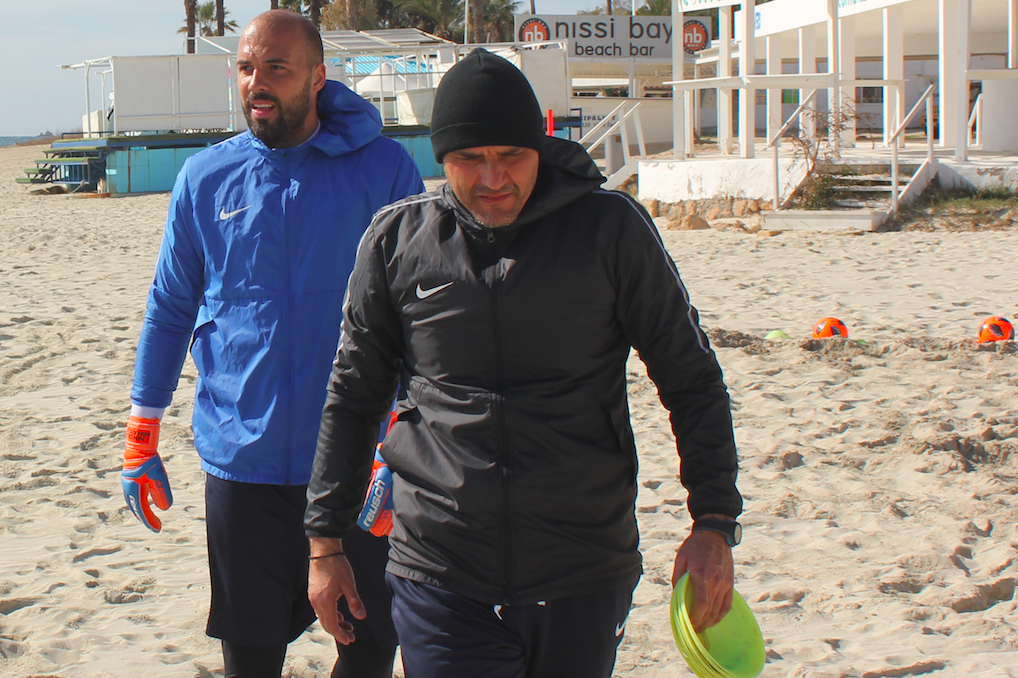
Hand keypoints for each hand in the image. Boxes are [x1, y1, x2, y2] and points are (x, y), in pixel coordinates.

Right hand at [120, 416, 172, 531]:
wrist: (140, 445)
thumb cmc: (149, 459)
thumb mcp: (159, 475)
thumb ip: (162, 491)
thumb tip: (165, 508)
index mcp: (133, 489)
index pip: (143, 510)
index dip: (150, 521)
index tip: (158, 529)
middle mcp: (128, 489)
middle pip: (137, 509)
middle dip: (146, 519)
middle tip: (157, 527)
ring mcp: (128, 485)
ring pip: (134, 504)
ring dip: (143, 512)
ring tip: (151, 520)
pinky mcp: (130, 480)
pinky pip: (135, 497)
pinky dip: (141, 504)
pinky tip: (147, 505)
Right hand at [308, 539, 365, 644]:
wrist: (324, 551)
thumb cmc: (337, 566)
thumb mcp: (349, 584)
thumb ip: (354, 601)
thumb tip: (361, 617)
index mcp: (325, 602)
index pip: (332, 625)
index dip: (340, 635)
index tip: (349, 640)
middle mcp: (316, 602)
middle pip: (326, 624)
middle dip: (339, 632)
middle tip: (351, 636)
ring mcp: (313, 598)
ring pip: (324, 617)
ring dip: (335, 623)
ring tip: (348, 626)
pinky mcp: (314, 593)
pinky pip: (321, 610)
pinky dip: (330, 615)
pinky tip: (339, 614)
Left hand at [672, 527, 733, 632]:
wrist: (714, 534)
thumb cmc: (694, 546)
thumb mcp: (680, 559)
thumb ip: (677, 578)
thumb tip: (676, 596)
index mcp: (701, 575)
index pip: (701, 604)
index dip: (696, 618)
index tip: (690, 625)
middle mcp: (715, 581)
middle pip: (710, 611)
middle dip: (702, 623)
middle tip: (694, 630)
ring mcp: (725, 583)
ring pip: (720, 610)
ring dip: (711, 621)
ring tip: (702, 626)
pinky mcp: (730, 583)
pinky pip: (728, 604)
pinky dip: (721, 614)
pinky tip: (715, 619)